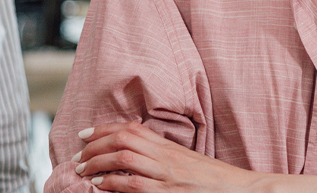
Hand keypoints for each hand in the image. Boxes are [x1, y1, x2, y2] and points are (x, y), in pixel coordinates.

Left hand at [74, 122, 262, 191]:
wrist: (240, 190)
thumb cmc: (212, 180)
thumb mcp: (185, 161)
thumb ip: (161, 155)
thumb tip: (134, 152)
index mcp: (169, 146)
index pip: (130, 129)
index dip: (102, 129)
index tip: (83, 134)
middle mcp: (165, 156)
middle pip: (123, 139)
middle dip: (94, 146)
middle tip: (76, 156)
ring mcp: (166, 174)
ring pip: (124, 158)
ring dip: (97, 163)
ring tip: (82, 170)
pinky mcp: (168, 192)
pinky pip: (134, 185)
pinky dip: (113, 183)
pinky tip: (100, 185)